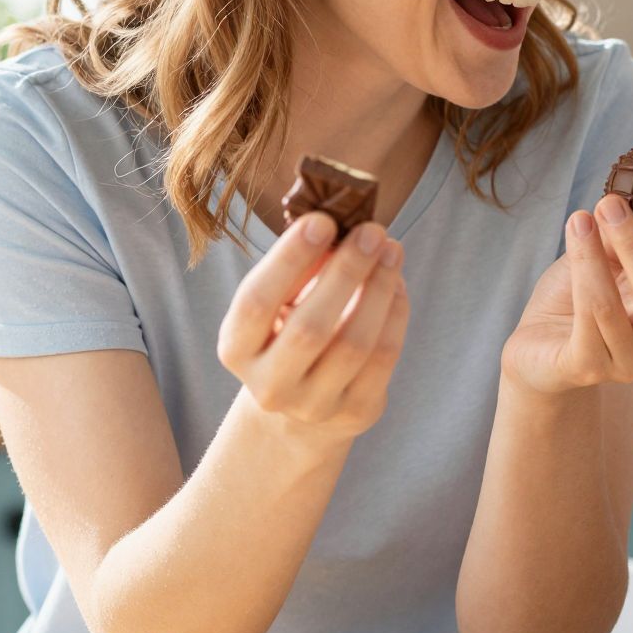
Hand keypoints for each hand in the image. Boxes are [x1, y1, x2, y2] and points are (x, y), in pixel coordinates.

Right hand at [216, 214, 409, 438]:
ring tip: (391, 249)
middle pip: (310, 327)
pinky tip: (397, 282)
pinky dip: (395, 313)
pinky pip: (383, 358)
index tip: (322, 220)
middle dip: (345, 272)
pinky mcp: (355, 412)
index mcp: (236, 349)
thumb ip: (299, 269)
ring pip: (353, 344)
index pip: (256, 302)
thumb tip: (340, 226)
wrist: (304, 405)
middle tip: (371, 231)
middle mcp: (269, 385)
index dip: (289, 259)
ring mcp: (313, 405)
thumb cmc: (289, 333)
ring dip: (378, 289)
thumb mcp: (279, 304)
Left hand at [502, 194, 632, 394]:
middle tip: (612, 203)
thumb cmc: (580, 299)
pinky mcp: (587, 369)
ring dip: (595, 254)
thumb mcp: (608, 261)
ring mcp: (626, 364)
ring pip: (611, 307)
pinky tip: (574, 234)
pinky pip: (584, 317)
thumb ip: (623, 238)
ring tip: (583, 217)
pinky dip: (580, 267)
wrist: (540, 346)